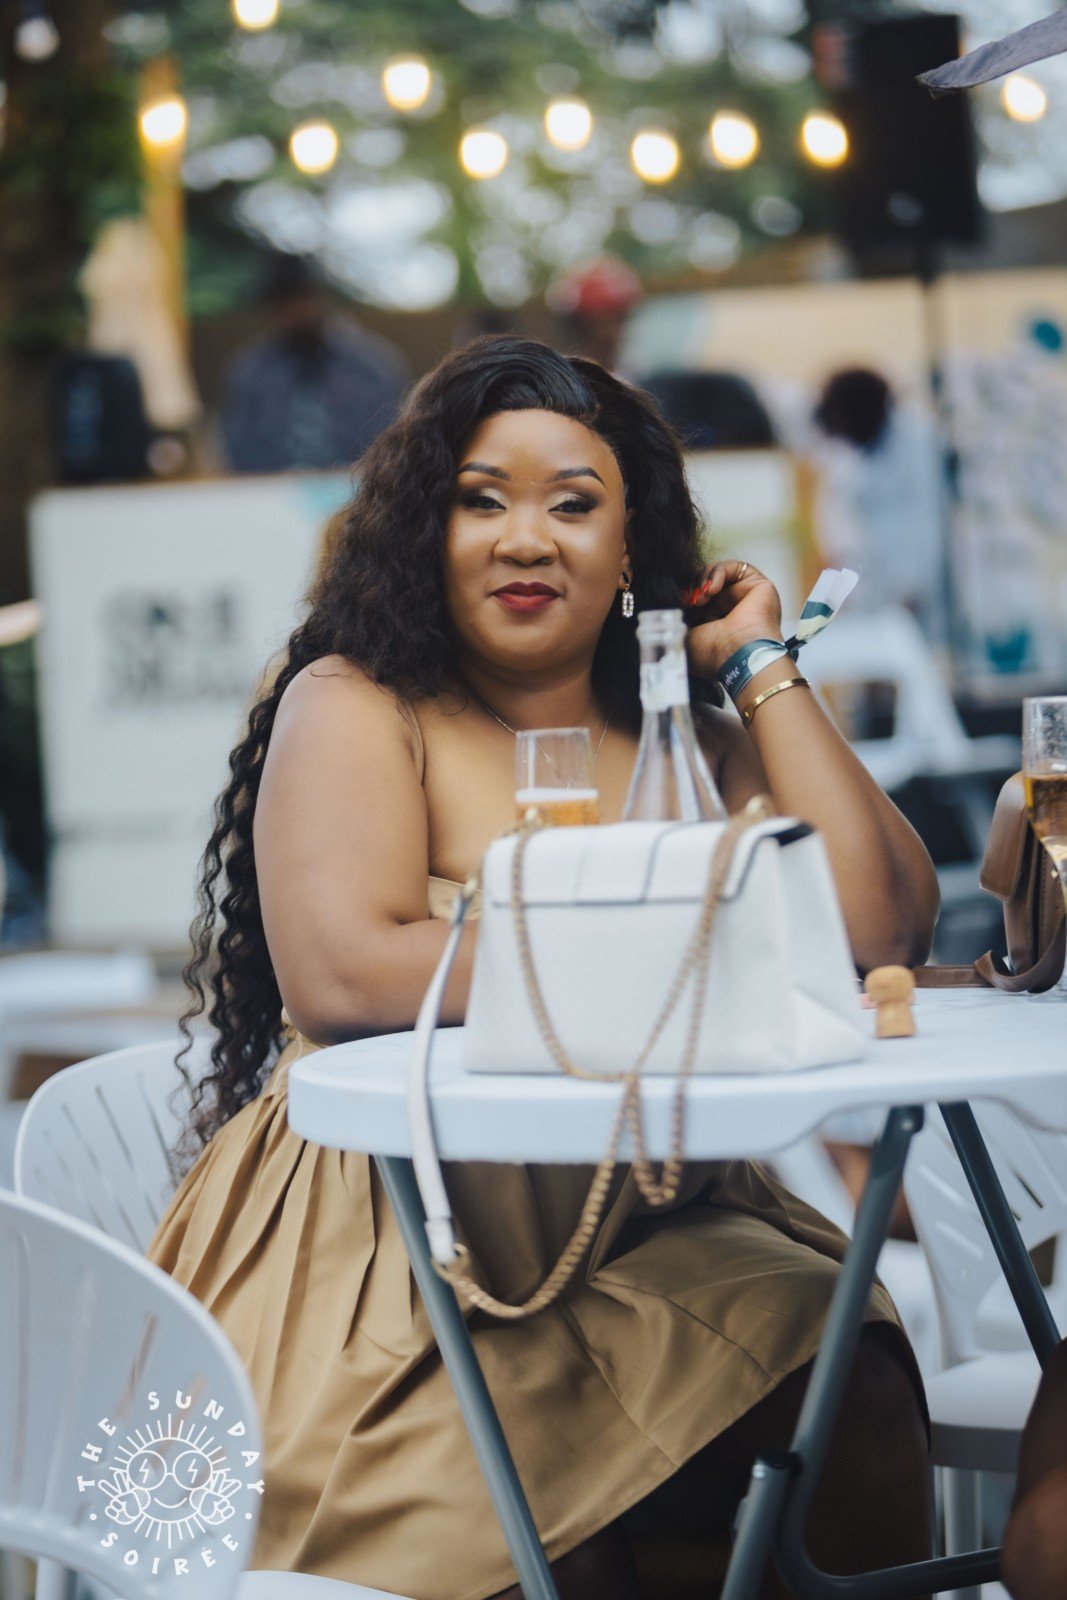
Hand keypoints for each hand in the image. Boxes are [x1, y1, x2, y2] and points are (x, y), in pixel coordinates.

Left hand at [682, 560, 783, 679]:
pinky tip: (711, 589)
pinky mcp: (759, 586)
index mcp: (715, 624)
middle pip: (707, 582)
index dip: (686, 595)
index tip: (680, 604)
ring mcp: (746, 597)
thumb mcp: (684, 637)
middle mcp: (732, 610)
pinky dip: (718, 572)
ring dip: (704, 580)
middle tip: (689, 600)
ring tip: (701, 596)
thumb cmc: (713, 655)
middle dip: (694, 587)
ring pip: (719, 573)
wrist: (738, 658)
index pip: (697, 597)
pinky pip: (736, 567)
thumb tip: (667, 611)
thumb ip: (677, 622)